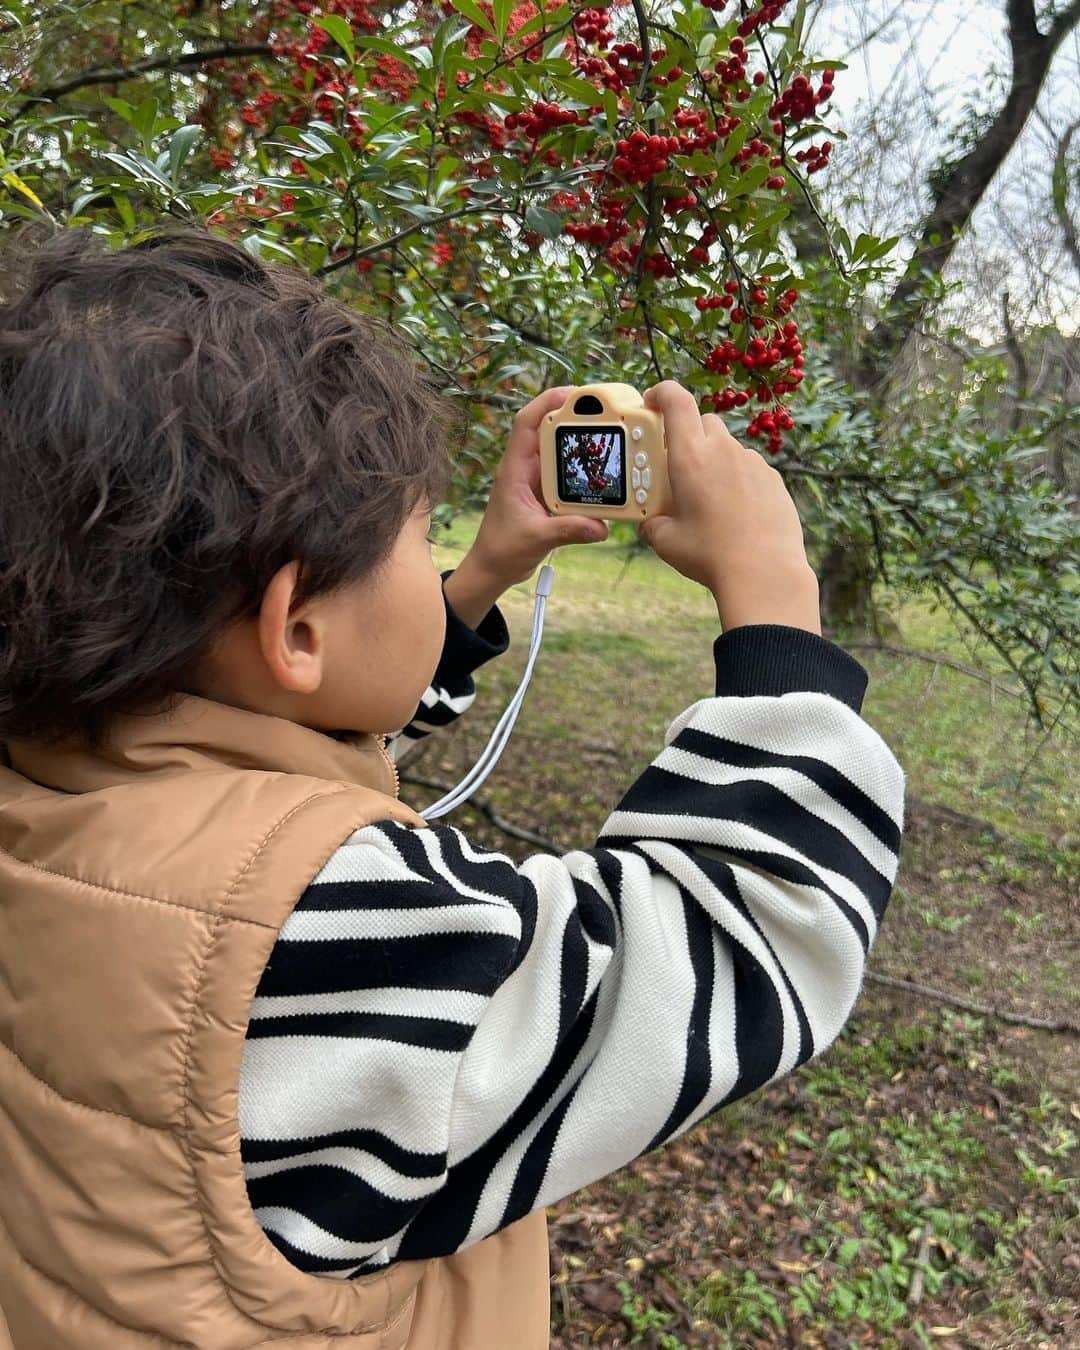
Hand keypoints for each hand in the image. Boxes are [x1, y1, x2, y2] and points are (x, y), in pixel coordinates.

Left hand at [460, 386, 609, 588]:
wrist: (493, 569)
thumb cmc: (502, 550)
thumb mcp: (536, 538)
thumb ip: (568, 530)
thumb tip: (600, 526)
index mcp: (514, 470)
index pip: (527, 423)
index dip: (547, 402)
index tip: (574, 393)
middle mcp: (524, 470)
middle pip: (547, 430)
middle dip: (572, 417)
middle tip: (602, 413)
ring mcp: (535, 482)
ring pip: (559, 452)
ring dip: (580, 443)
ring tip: (607, 437)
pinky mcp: (545, 495)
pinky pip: (566, 475)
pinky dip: (582, 471)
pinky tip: (602, 473)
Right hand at [638, 381, 820, 633]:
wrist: (764, 572)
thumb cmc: (708, 554)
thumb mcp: (665, 541)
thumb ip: (653, 523)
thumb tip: (651, 522)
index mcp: (691, 455)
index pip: (676, 400)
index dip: (662, 392)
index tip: (652, 401)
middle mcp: (723, 450)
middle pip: (705, 422)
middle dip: (689, 434)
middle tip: (679, 465)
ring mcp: (753, 462)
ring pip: (729, 447)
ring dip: (715, 461)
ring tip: (710, 498)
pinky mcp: (774, 479)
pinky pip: (750, 469)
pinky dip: (738, 480)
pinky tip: (736, 512)